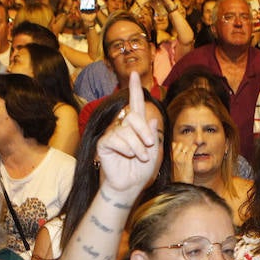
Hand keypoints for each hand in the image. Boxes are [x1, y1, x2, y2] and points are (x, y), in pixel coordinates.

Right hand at [96, 71, 161, 198]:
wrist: (130, 185)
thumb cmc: (142, 169)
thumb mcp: (155, 152)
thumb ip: (153, 135)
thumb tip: (153, 120)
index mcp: (137, 126)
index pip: (135, 104)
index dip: (134, 89)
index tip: (134, 73)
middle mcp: (123, 127)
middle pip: (133, 116)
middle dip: (144, 132)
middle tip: (149, 146)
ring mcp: (113, 134)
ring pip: (126, 130)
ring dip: (137, 146)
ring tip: (140, 157)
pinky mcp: (104, 143)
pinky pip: (115, 139)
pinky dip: (126, 149)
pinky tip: (126, 156)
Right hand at [169, 140, 194, 182]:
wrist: (181, 184)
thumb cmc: (180, 176)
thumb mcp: (175, 165)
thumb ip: (176, 157)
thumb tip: (178, 149)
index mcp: (172, 158)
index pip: (173, 145)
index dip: (179, 145)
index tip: (183, 147)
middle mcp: (175, 157)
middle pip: (180, 144)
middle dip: (185, 146)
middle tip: (189, 151)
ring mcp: (181, 159)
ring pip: (186, 147)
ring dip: (190, 148)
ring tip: (193, 150)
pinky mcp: (187, 161)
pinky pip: (191, 150)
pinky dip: (194, 147)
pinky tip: (195, 147)